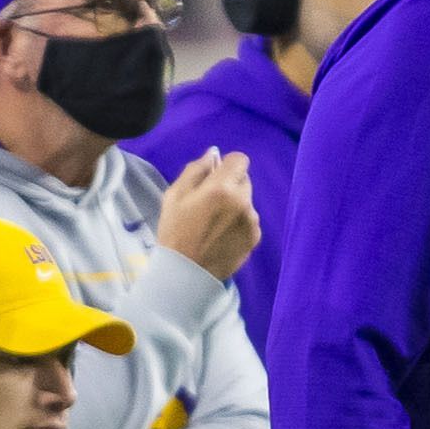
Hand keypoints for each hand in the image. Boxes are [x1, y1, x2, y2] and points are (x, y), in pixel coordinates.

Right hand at [156, 147, 258, 280]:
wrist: (185, 274)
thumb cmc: (174, 233)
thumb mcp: (174, 196)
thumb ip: (195, 170)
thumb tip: (212, 154)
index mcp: (221, 188)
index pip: (239, 159)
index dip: (226, 165)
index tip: (215, 177)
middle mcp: (242, 201)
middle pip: (244, 179)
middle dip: (230, 185)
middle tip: (211, 203)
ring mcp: (251, 220)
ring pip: (247, 201)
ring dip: (235, 205)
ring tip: (214, 224)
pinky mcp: (255, 237)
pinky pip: (249, 220)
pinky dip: (239, 223)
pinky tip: (222, 236)